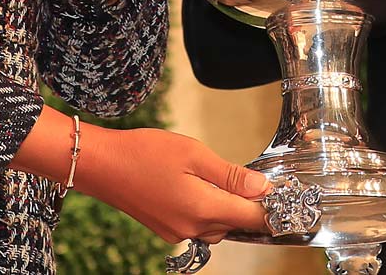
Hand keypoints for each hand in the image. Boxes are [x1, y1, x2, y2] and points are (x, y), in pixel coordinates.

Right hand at [77, 126, 270, 242]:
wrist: (101, 165)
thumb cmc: (143, 153)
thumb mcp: (193, 153)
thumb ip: (230, 174)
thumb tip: (262, 188)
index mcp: (203, 209)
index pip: (252, 219)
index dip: (272, 207)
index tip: (284, 193)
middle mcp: (192, 228)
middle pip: (237, 224)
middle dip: (248, 204)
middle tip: (252, 176)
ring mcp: (177, 232)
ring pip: (218, 226)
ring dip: (226, 207)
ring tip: (221, 177)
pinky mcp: (166, 229)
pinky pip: (198, 225)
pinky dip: (206, 209)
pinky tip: (199, 186)